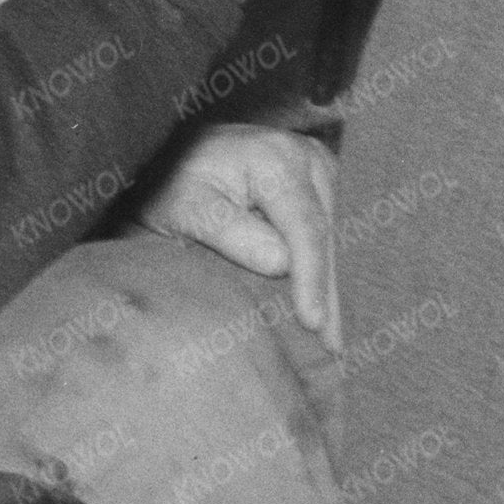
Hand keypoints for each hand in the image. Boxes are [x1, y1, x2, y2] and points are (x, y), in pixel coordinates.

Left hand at [139, 119, 339, 346]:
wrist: (173, 155)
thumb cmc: (172, 181)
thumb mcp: (185, 205)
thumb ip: (230, 231)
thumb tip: (281, 266)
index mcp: (276, 158)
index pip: (306, 226)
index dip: (312, 277)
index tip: (312, 321)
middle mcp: (306, 157)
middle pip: (327, 235)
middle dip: (329, 292)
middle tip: (331, 347)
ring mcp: (317, 168)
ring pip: (331, 236)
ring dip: (329, 286)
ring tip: (331, 338)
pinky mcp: (317, 184)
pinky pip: (324, 232)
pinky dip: (321, 270)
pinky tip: (323, 305)